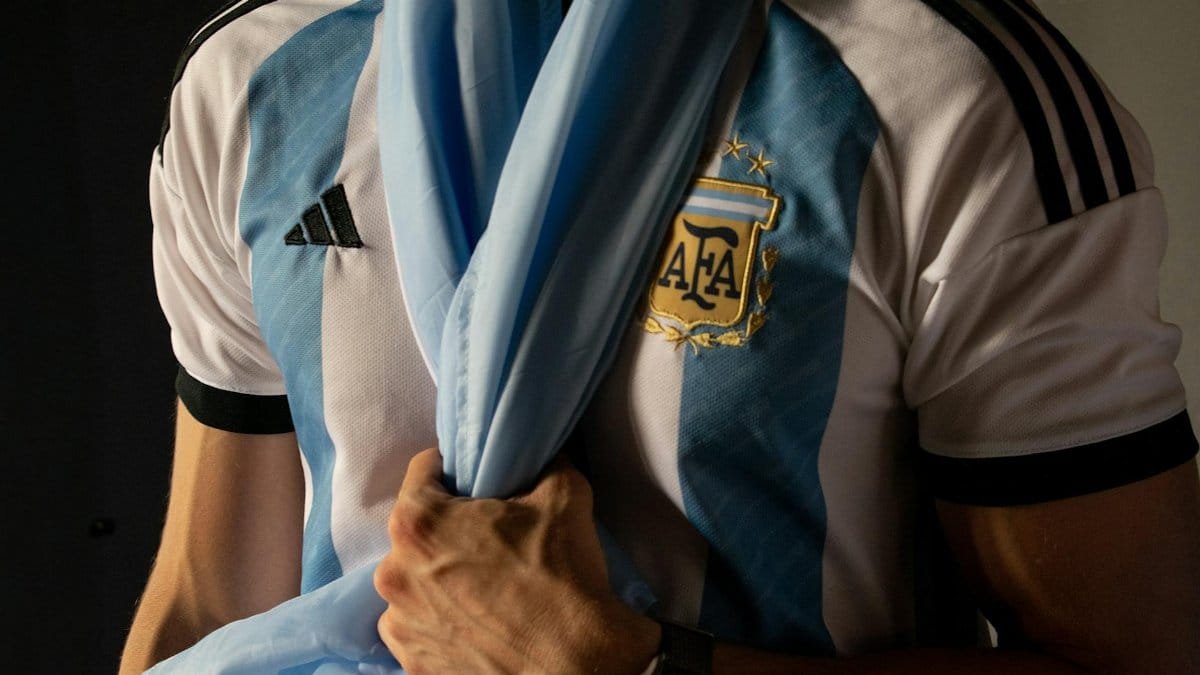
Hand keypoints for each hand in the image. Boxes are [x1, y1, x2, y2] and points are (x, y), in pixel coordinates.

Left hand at [374, 448, 660, 674]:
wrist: (577, 663)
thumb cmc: (563, 576)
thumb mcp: (564, 494)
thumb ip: (543, 463)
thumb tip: (540, 455)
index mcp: (418, 522)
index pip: (425, 470)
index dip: (458, 468)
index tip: (481, 481)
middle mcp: (393, 571)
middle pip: (419, 529)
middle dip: (451, 527)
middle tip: (494, 538)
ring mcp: (399, 622)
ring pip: (417, 579)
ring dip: (443, 575)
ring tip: (488, 586)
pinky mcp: (413, 662)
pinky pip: (421, 625)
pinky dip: (443, 619)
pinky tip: (480, 620)